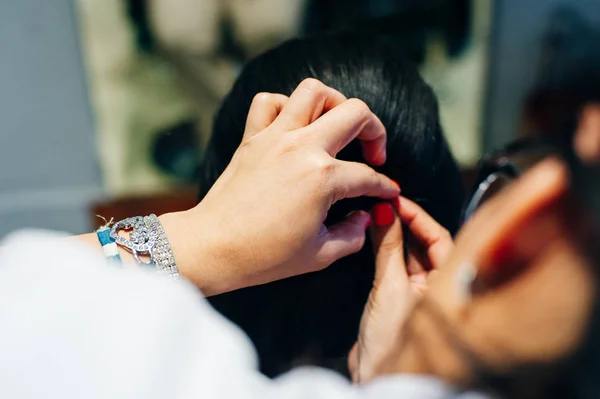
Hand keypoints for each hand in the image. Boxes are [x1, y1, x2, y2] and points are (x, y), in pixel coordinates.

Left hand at [164, 79, 398, 294]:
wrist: (213, 247)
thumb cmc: (264, 256)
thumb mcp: (320, 254)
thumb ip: (353, 235)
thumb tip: (365, 217)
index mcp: (323, 178)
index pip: (368, 176)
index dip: (384, 187)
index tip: (387, 193)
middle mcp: (302, 148)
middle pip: (355, 112)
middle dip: (375, 130)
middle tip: (373, 153)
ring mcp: (274, 138)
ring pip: (313, 91)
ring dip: (334, 103)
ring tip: (337, 126)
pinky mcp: (252, 138)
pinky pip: (268, 101)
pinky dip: (285, 106)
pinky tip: (294, 126)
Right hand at [348, 197, 453, 382]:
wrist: (375, 378)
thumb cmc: (390, 345)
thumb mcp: (388, 287)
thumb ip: (386, 247)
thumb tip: (384, 213)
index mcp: (452, 285)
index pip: (440, 238)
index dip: (418, 216)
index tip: (397, 200)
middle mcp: (441, 287)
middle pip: (428, 244)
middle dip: (406, 222)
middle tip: (385, 203)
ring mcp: (421, 293)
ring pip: (413, 253)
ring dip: (396, 234)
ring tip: (379, 214)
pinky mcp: (401, 298)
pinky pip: (399, 265)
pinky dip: (388, 250)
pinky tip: (376, 235)